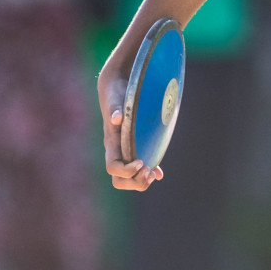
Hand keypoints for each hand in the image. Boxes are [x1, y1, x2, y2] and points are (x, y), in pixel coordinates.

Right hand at [98, 72, 161, 190]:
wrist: (118, 87)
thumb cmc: (117, 93)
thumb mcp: (116, 98)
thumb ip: (116, 108)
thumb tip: (117, 118)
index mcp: (111, 142)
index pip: (112, 167)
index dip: (126, 170)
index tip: (141, 162)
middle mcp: (116, 150)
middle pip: (118, 180)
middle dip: (134, 182)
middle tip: (149, 172)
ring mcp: (124, 151)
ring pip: (127, 179)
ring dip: (141, 181)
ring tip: (154, 174)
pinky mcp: (134, 148)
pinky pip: (138, 169)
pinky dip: (149, 173)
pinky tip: (159, 173)